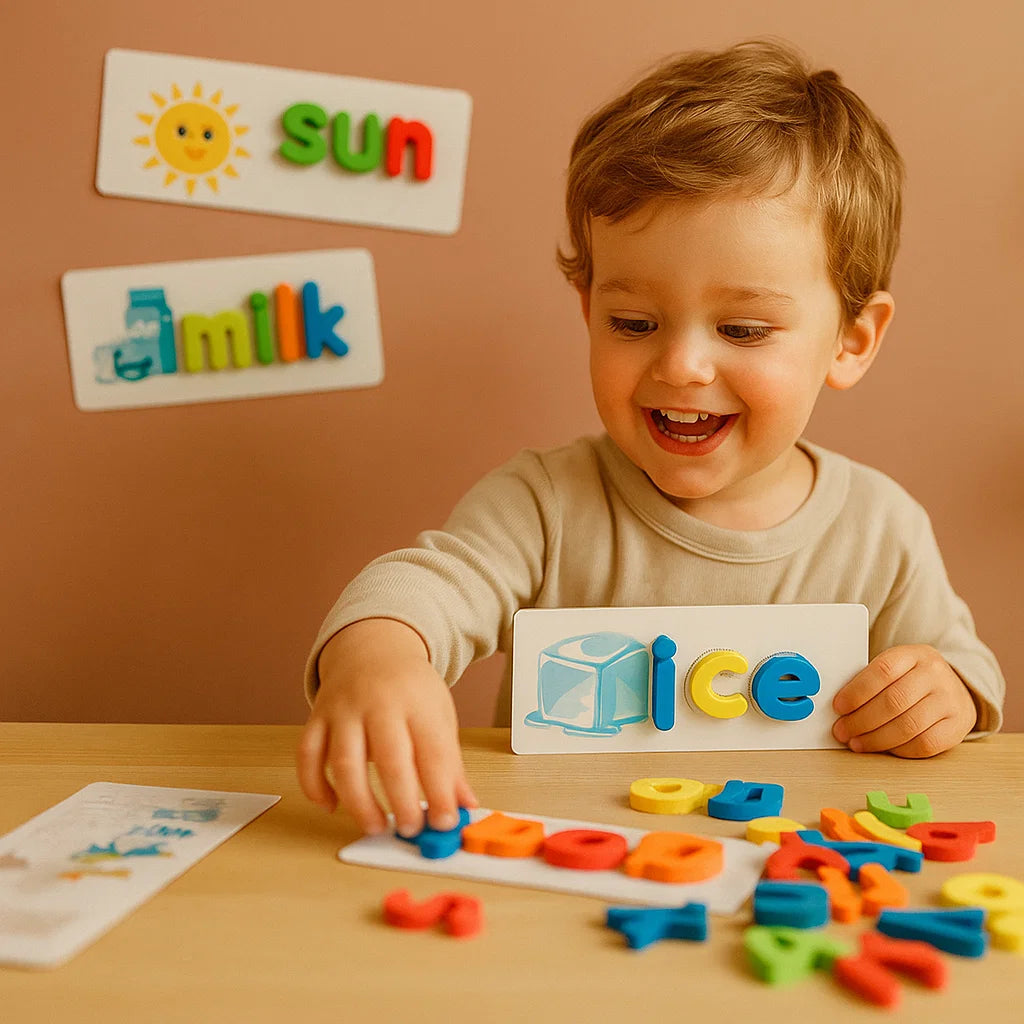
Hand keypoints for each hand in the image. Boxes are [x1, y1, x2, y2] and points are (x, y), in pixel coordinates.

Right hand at [296, 619, 477, 835]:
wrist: (373, 649)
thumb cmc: (410, 688)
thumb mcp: (439, 715)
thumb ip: (450, 762)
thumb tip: (465, 806)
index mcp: (418, 703)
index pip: (434, 752)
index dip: (441, 792)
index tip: (445, 822)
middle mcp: (380, 704)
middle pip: (390, 758)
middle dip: (401, 801)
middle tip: (411, 829)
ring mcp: (345, 709)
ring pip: (344, 761)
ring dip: (358, 801)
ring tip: (375, 826)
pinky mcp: (317, 717)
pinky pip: (308, 754)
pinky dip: (314, 785)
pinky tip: (331, 805)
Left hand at [831, 645, 976, 756]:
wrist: (953, 687)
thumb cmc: (911, 679)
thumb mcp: (895, 668)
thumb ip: (870, 681)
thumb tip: (839, 707)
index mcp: (914, 654)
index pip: (883, 670)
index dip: (857, 691)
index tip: (838, 706)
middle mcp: (935, 674)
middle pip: (894, 701)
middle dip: (861, 720)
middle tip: (842, 731)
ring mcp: (950, 700)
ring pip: (909, 725)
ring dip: (876, 739)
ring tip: (857, 743)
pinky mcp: (958, 725)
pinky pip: (926, 744)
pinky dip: (900, 749)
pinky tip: (884, 748)